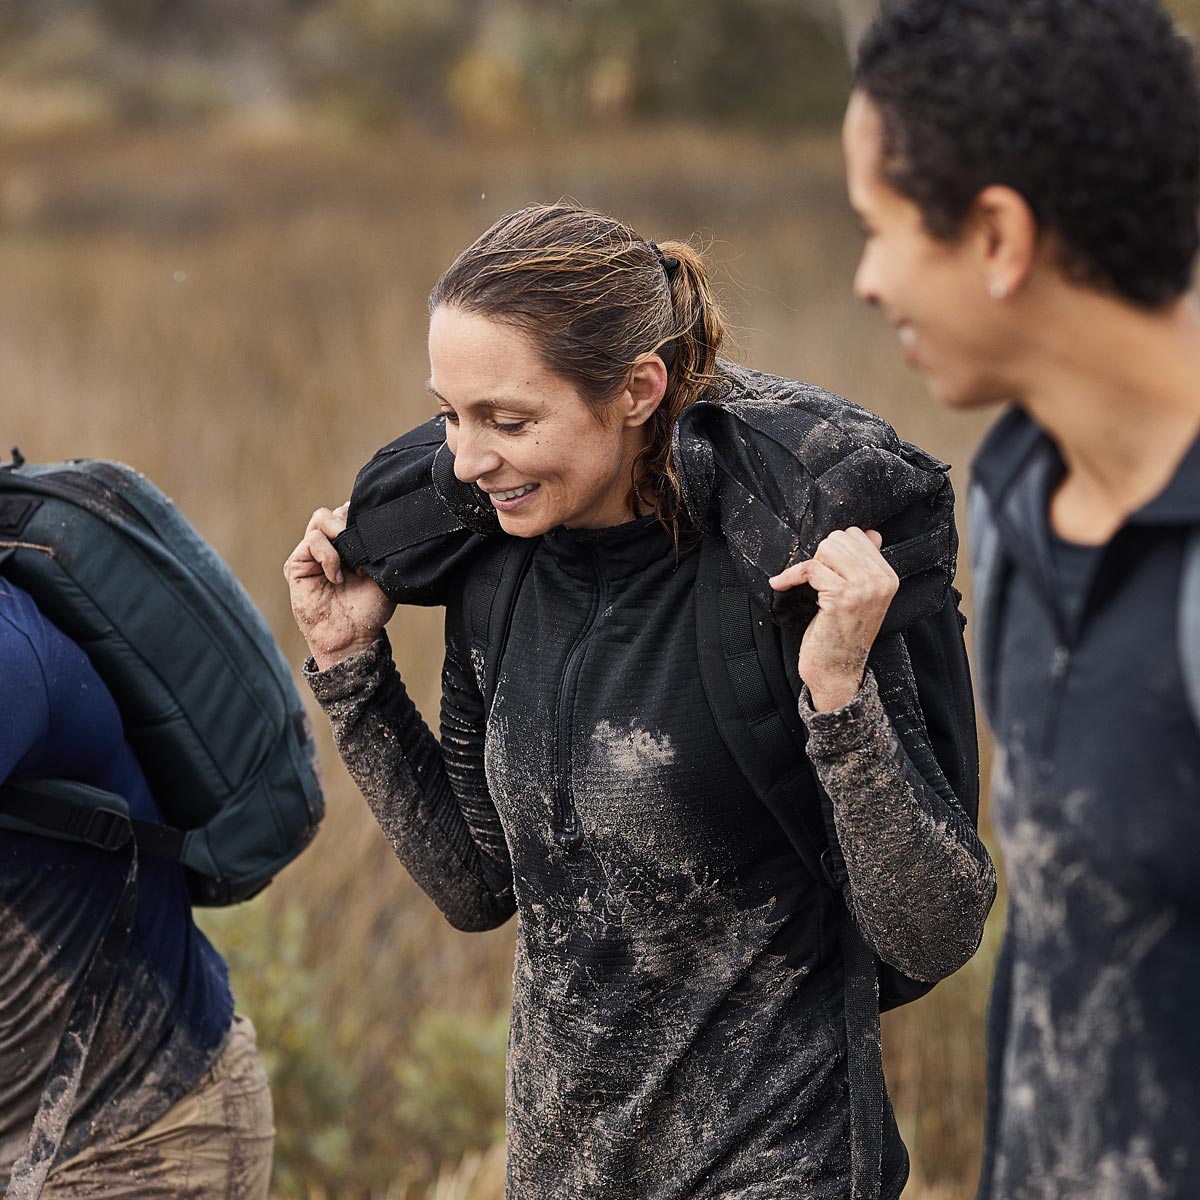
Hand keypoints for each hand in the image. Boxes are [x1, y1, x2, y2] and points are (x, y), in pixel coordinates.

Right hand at [284, 504, 395, 670]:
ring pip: (321, 518)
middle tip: (363, 543)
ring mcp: (312, 554)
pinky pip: (311, 540)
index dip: (362, 515)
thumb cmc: (370, 609)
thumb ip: (377, 547)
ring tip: (350, 559)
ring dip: (339, 533)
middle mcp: (331, 546)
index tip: (376, 528)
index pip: (351, 513)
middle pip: (336, 511)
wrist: (353, 636)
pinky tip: (337, 576)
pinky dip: (327, 554)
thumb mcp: (382, 573)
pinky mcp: (297, 564)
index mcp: (351, 545)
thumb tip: (372, 523)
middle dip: (351, 521)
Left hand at [768, 527, 897, 711]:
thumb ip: (864, 564)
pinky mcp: (841, 597)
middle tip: (815, 581)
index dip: (832, 550)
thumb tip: (868, 533)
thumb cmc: (842, 634)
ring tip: (809, 587)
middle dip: (820, 556)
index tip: (822, 569)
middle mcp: (881, 580)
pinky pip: (810, 568)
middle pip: (839, 538)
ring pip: (826, 549)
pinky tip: (781, 584)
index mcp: (888, 576)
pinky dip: (790, 575)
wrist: (836, 671)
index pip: (857, 535)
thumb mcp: (859, 596)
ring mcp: (864, 588)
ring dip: (809, 566)